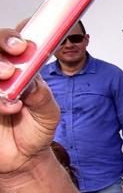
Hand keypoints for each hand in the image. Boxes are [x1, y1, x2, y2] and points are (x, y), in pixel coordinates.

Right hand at [0, 28, 61, 174]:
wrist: (22, 158)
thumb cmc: (34, 130)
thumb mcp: (48, 113)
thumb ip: (42, 95)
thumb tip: (30, 79)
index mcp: (20, 68)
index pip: (13, 41)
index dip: (16, 34)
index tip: (25, 39)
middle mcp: (0, 73)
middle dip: (3, 41)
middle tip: (17, 51)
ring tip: (9, 77)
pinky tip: (8, 107)